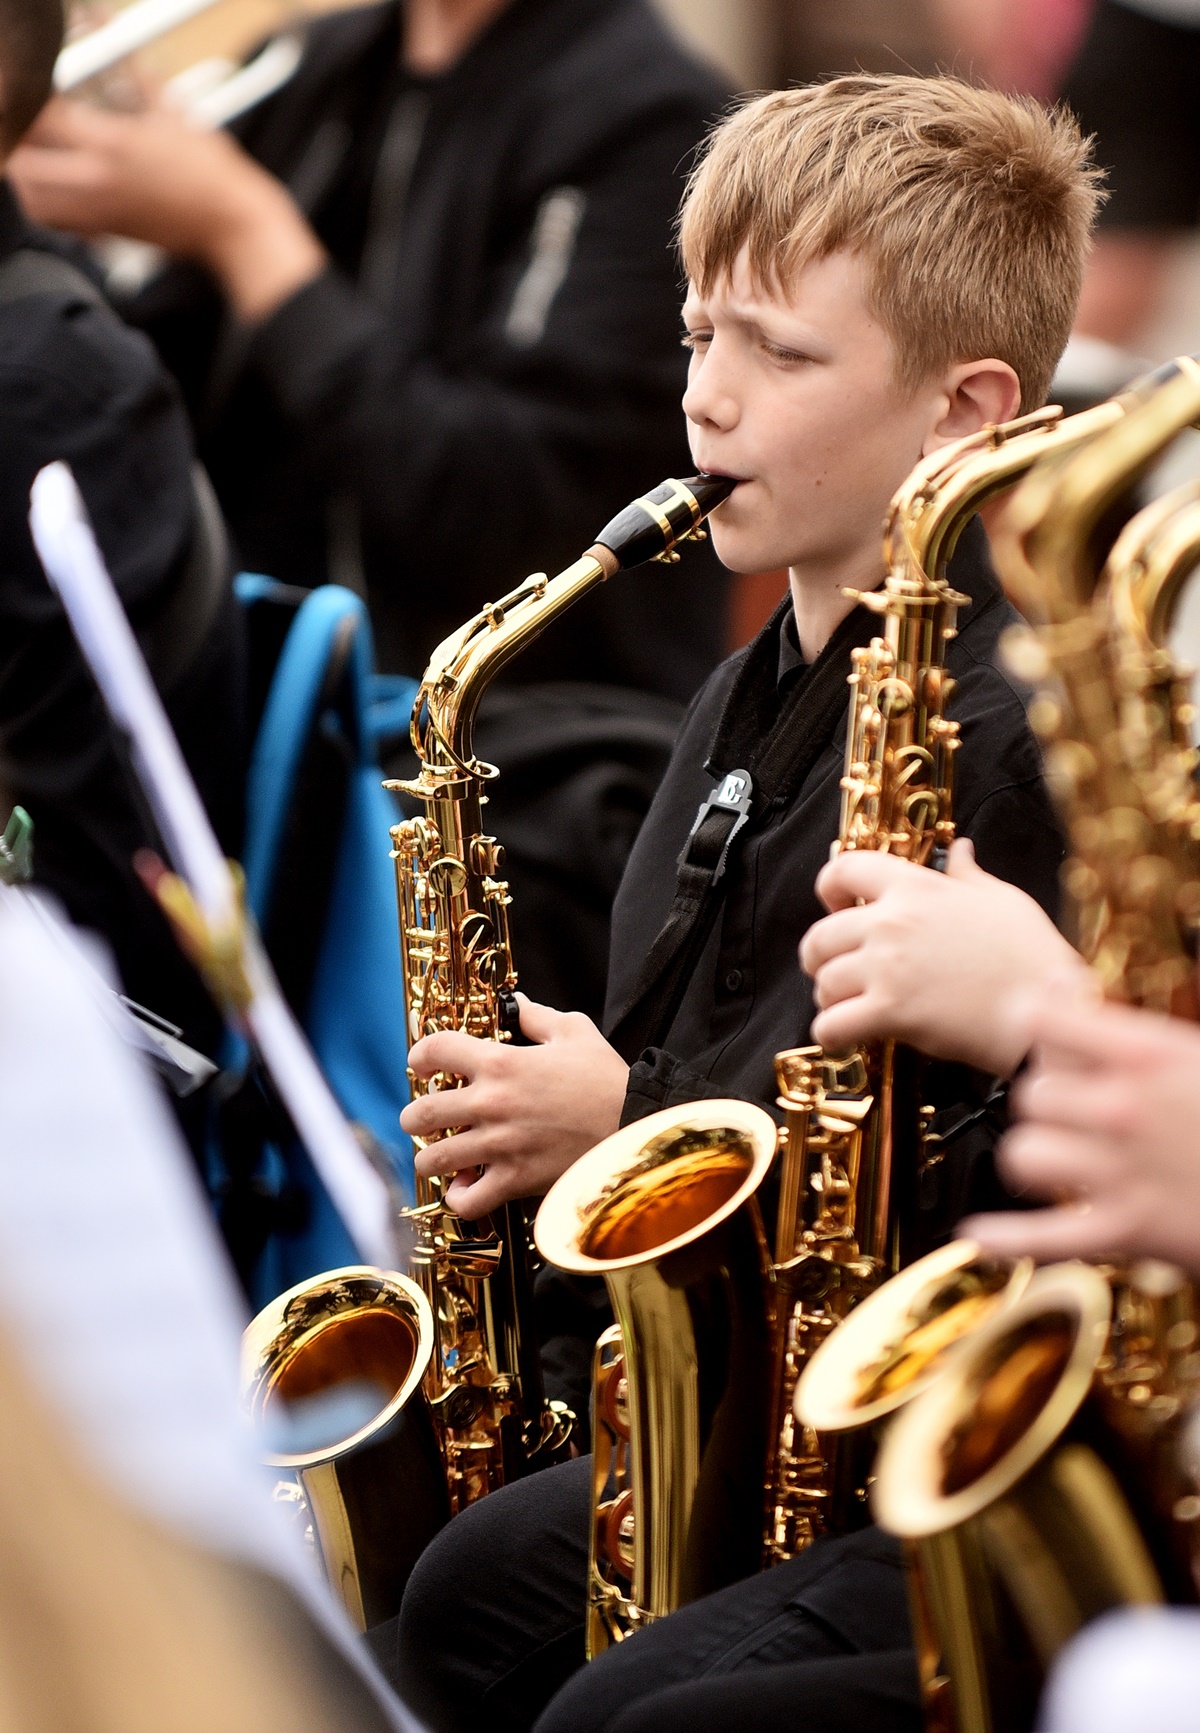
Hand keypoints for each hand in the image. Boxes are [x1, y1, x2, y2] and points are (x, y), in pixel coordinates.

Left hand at [9, 99, 325, 321]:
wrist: (231, 224)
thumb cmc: (213, 175)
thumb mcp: (173, 116)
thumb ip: (137, 80)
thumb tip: (121, 52)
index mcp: (113, 145)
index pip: (42, 116)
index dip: (27, 101)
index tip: (29, 91)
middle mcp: (98, 181)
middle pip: (23, 163)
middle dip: (15, 143)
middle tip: (21, 127)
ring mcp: (99, 210)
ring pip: (32, 198)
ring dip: (21, 176)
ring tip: (29, 157)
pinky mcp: (107, 232)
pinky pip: (56, 221)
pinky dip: (42, 204)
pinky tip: (49, 187)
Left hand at [399, 995, 628, 1218]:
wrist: (635, 1125)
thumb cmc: (608, 1080)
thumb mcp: (576, 1032)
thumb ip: (539, 1017)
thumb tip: (519, 1005)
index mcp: (501, 1063)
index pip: (435, 1050)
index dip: (420, 1055)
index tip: (424, 1064)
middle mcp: (491, 1104)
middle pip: (421, 1113)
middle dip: (415, 1116)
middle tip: (425, 1118)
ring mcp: (500, 1146)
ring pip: (434, 1158)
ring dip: (431, 1157)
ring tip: (443, 1154)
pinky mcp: (516, 1180)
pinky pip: (468, 1200)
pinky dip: (461, 1196)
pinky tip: (469, 1185)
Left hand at [801, 838, 1089, 1075]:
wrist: (1049, 1007)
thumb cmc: (1031, 953)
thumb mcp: (1002, 899)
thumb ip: (967, 874)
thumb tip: (960, 848)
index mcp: (915, 887)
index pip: (843, 869)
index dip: (829, 888)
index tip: (835, 906)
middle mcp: (892, 922)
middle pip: (820, 935)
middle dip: (820, 956)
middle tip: (835, 970)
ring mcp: (886, 967)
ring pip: (823, 981)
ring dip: (830, 997)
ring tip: (850, 1006)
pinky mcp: (889, 1011)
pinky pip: (831, 1023)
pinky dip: (831, 1032)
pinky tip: (846, 1035)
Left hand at [964, 996, 1199, 1275]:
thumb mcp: (1195, 1057)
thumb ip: (1133, 1036)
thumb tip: (1066, 996)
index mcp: (1149, 1053)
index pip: (1043, 1018)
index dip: (1030, 1020)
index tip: (1032, 1026)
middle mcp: (1126, 1107)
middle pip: (1032, 1092)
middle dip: (1047, 1100)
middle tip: (1070, 1108)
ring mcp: (1124, 1171)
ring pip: (1026, 1153)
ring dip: (1037, 1158)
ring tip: (1058, 1159)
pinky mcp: (1130, 1231)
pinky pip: (1047, 1238)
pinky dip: (1008, 1240)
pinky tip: (977, 1234)